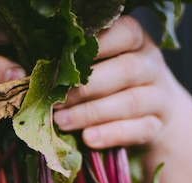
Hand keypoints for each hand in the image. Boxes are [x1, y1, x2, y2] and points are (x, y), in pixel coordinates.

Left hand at [53, 16, 179, 148]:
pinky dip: (111, 135)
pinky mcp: (157, 124)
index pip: (124, 34)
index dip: (96, 46)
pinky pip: (138, 129)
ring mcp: (159, 95)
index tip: (62, 60)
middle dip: (85, 88)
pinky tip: (88, 139)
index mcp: (135, 40)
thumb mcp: (98, 65)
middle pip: (125, 71)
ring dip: (92, 113)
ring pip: (130, 102)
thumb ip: (74, 64)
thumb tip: (32, 71)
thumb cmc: (111, 82)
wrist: (150, 112)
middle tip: (54, 101)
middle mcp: (151, 64)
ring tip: (62, 122)